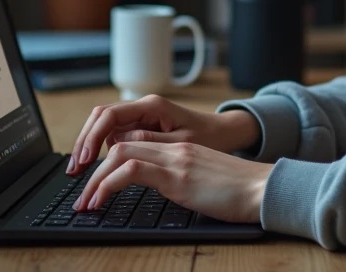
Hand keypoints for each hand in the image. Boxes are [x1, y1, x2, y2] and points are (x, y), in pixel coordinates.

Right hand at [67, 94, 260, 172]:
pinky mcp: (143, 127)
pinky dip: (102, 148)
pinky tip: (97, 167)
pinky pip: (116, 134)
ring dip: (89, 145)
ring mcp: (142, 116)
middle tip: (73, 169)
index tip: (83, 160)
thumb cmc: (210, 136)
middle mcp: (143, 108)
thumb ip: (150, 143)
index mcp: (151, 106)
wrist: (226, 133)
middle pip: (100, 119)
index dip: (92, 138)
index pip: (109, 116)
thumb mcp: (182, 143)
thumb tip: (118, 145)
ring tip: (79, 171)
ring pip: (105, 126)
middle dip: (83, 141)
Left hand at [71, 140, 271, 222]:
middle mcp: (174, 148)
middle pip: (120, 145)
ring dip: (95, 179)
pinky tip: (100, 202)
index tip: (95, 184)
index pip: (133, 142)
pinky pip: (131, 171)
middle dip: (94, 170)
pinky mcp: (177, 176)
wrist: (264, 189)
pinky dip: (108, 185)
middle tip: (81, 196)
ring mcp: (175, 159)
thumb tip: (166, 191)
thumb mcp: (205, 181)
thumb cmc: (241, 192)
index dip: (108, 162)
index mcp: (180, 149)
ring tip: (85, 203)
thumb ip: (183, 179)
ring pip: (119, 154)